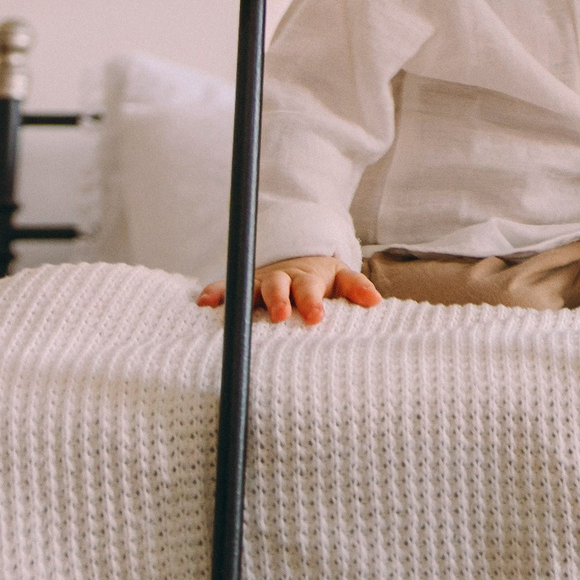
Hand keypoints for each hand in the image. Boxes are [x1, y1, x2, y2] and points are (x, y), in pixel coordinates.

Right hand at [196, 254, 381, 325]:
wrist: (298, 261)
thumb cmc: (321, 279)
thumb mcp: (341, 278)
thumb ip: (356, 288)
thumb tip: (376, 301)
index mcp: (308, 279)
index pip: (311, 290)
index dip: (312, 303)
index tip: (317, 318)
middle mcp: (282, 279)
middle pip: (279, 286)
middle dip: (279, 300)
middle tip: (281, 316)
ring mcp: (260, 282)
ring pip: (250, 287)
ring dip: (242, 298)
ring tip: (233, 312)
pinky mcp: (243, 286)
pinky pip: (226, 287)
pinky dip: (215, 293)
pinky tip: (203, 303)